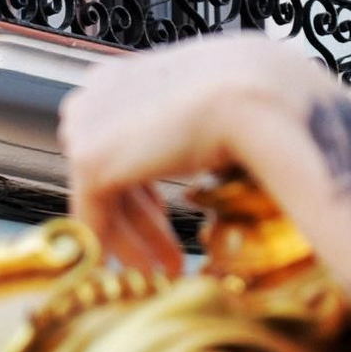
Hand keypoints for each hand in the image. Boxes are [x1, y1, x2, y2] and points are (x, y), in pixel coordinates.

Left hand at [57, 36, 337, 270]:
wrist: (258, 95)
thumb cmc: (261, 96)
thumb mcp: (219, 112)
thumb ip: (192, 134)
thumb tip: (206, 161)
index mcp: (129, 76)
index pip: (124, 142)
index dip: (146, 195)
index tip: (167, 231)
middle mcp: (99, 94)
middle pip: (112, 171)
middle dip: (142, 222)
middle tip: (168, 261)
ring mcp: (89, 125)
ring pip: (102, 199)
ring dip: (135, 242)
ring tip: (166, 273)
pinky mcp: (90, 160)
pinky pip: (90, 219)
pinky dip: (110, 252)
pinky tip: (137, 275)